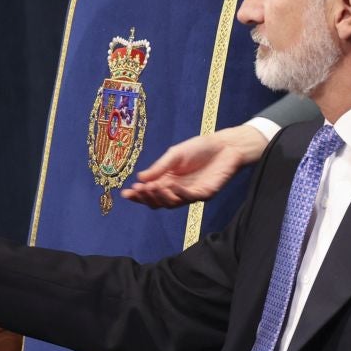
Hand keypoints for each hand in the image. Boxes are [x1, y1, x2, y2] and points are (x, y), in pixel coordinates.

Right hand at [122, 123, 268, 207]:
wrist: (224, 146)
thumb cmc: (199, 148)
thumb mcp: (174, 155)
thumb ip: (159, 167)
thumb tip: (140, 178)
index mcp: (167, 179)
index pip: (150, 192)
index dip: (138, 195)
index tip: (125, 194)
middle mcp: (177, 189)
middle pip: (158, 202)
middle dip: (146, 198)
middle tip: (138, 191)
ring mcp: (190, 193)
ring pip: (172, 203)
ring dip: (160, 197)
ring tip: (152, 187)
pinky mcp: (205, 194)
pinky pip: (189, 197)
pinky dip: (178, 193)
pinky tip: (171, 185)